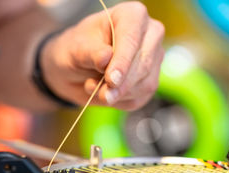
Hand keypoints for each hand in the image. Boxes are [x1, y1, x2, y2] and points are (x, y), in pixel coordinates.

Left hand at [40, 1, 164, 110]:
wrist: (75, 69)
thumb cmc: (76, 50)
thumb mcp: (75, 49)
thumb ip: (91, 53)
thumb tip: (106, 59)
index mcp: (132, 15)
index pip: (132, 39)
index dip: (122, 61)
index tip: (111, 80)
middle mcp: (150, 35)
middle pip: (144, 64)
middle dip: (121, 84)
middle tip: (101, 94)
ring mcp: (153, 60)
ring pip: (145, 84)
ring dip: (117, 94)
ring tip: (93, 86)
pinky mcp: (150, 82)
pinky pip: (140, 98)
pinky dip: (119, 101)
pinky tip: (104, 93)